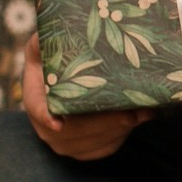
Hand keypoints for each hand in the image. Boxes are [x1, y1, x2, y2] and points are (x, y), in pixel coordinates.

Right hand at [22, 50, 151, 161]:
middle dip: (105, 122)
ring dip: (121, 127)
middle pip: (76, 131)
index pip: (39, 111)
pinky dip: (126, 132)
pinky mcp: (88, 150)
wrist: (62, 87)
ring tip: (145, 110)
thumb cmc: (53, 64)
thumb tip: (47, 30)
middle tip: (130, 111)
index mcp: (35, 101)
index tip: (57, 123)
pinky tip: (144, 116)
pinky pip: (107, 146)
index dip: (47, 117)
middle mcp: (48, 129)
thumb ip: (42, 42)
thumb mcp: (42, 49)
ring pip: (96, 141)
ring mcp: (68, 144)